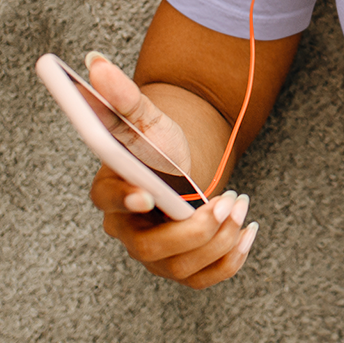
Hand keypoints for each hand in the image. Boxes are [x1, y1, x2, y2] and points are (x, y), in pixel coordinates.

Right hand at [86, 52, 256, 288]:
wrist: (181, 167)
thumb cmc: (156, 144)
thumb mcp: (144, 116)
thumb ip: (121, 95)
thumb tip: (95, 62)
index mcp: (110, 193)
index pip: (109, 203)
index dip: (127, 200)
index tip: (149, 193)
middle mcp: (127, 231)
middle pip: (150, 248)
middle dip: (191, 231)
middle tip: (226, 201)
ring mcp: (153, 255)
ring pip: (179, 267)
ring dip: (217, 242)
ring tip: (240, 206)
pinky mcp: (181, 268)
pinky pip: (202, 279)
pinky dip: (229, 263)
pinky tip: (248, 234)